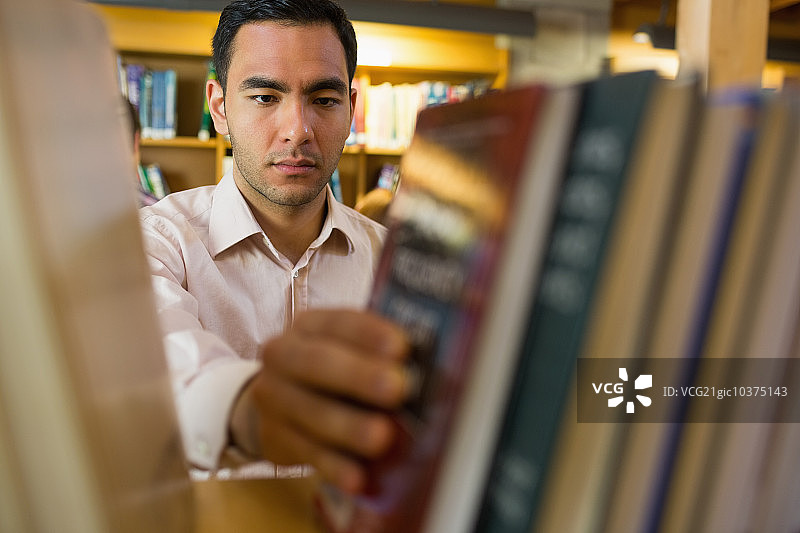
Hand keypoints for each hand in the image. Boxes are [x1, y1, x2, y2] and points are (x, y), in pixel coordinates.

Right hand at [232, 309, 409, 493]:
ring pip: (312, 412)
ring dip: (349, 426)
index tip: (401, 347)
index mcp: (310, 326)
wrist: (273, 402)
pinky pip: (307, 453)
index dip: (370, 334)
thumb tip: (425, 369)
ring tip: (382, 436)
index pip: (339, 323)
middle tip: (396, 389)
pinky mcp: (276, 439)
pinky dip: (334, 467)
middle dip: (359, 377)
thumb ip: (377, 354)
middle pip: (318, 363)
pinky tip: (357, 478)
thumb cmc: (329, 370)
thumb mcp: (344, 349)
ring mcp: (275, 398)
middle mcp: (284, 355)